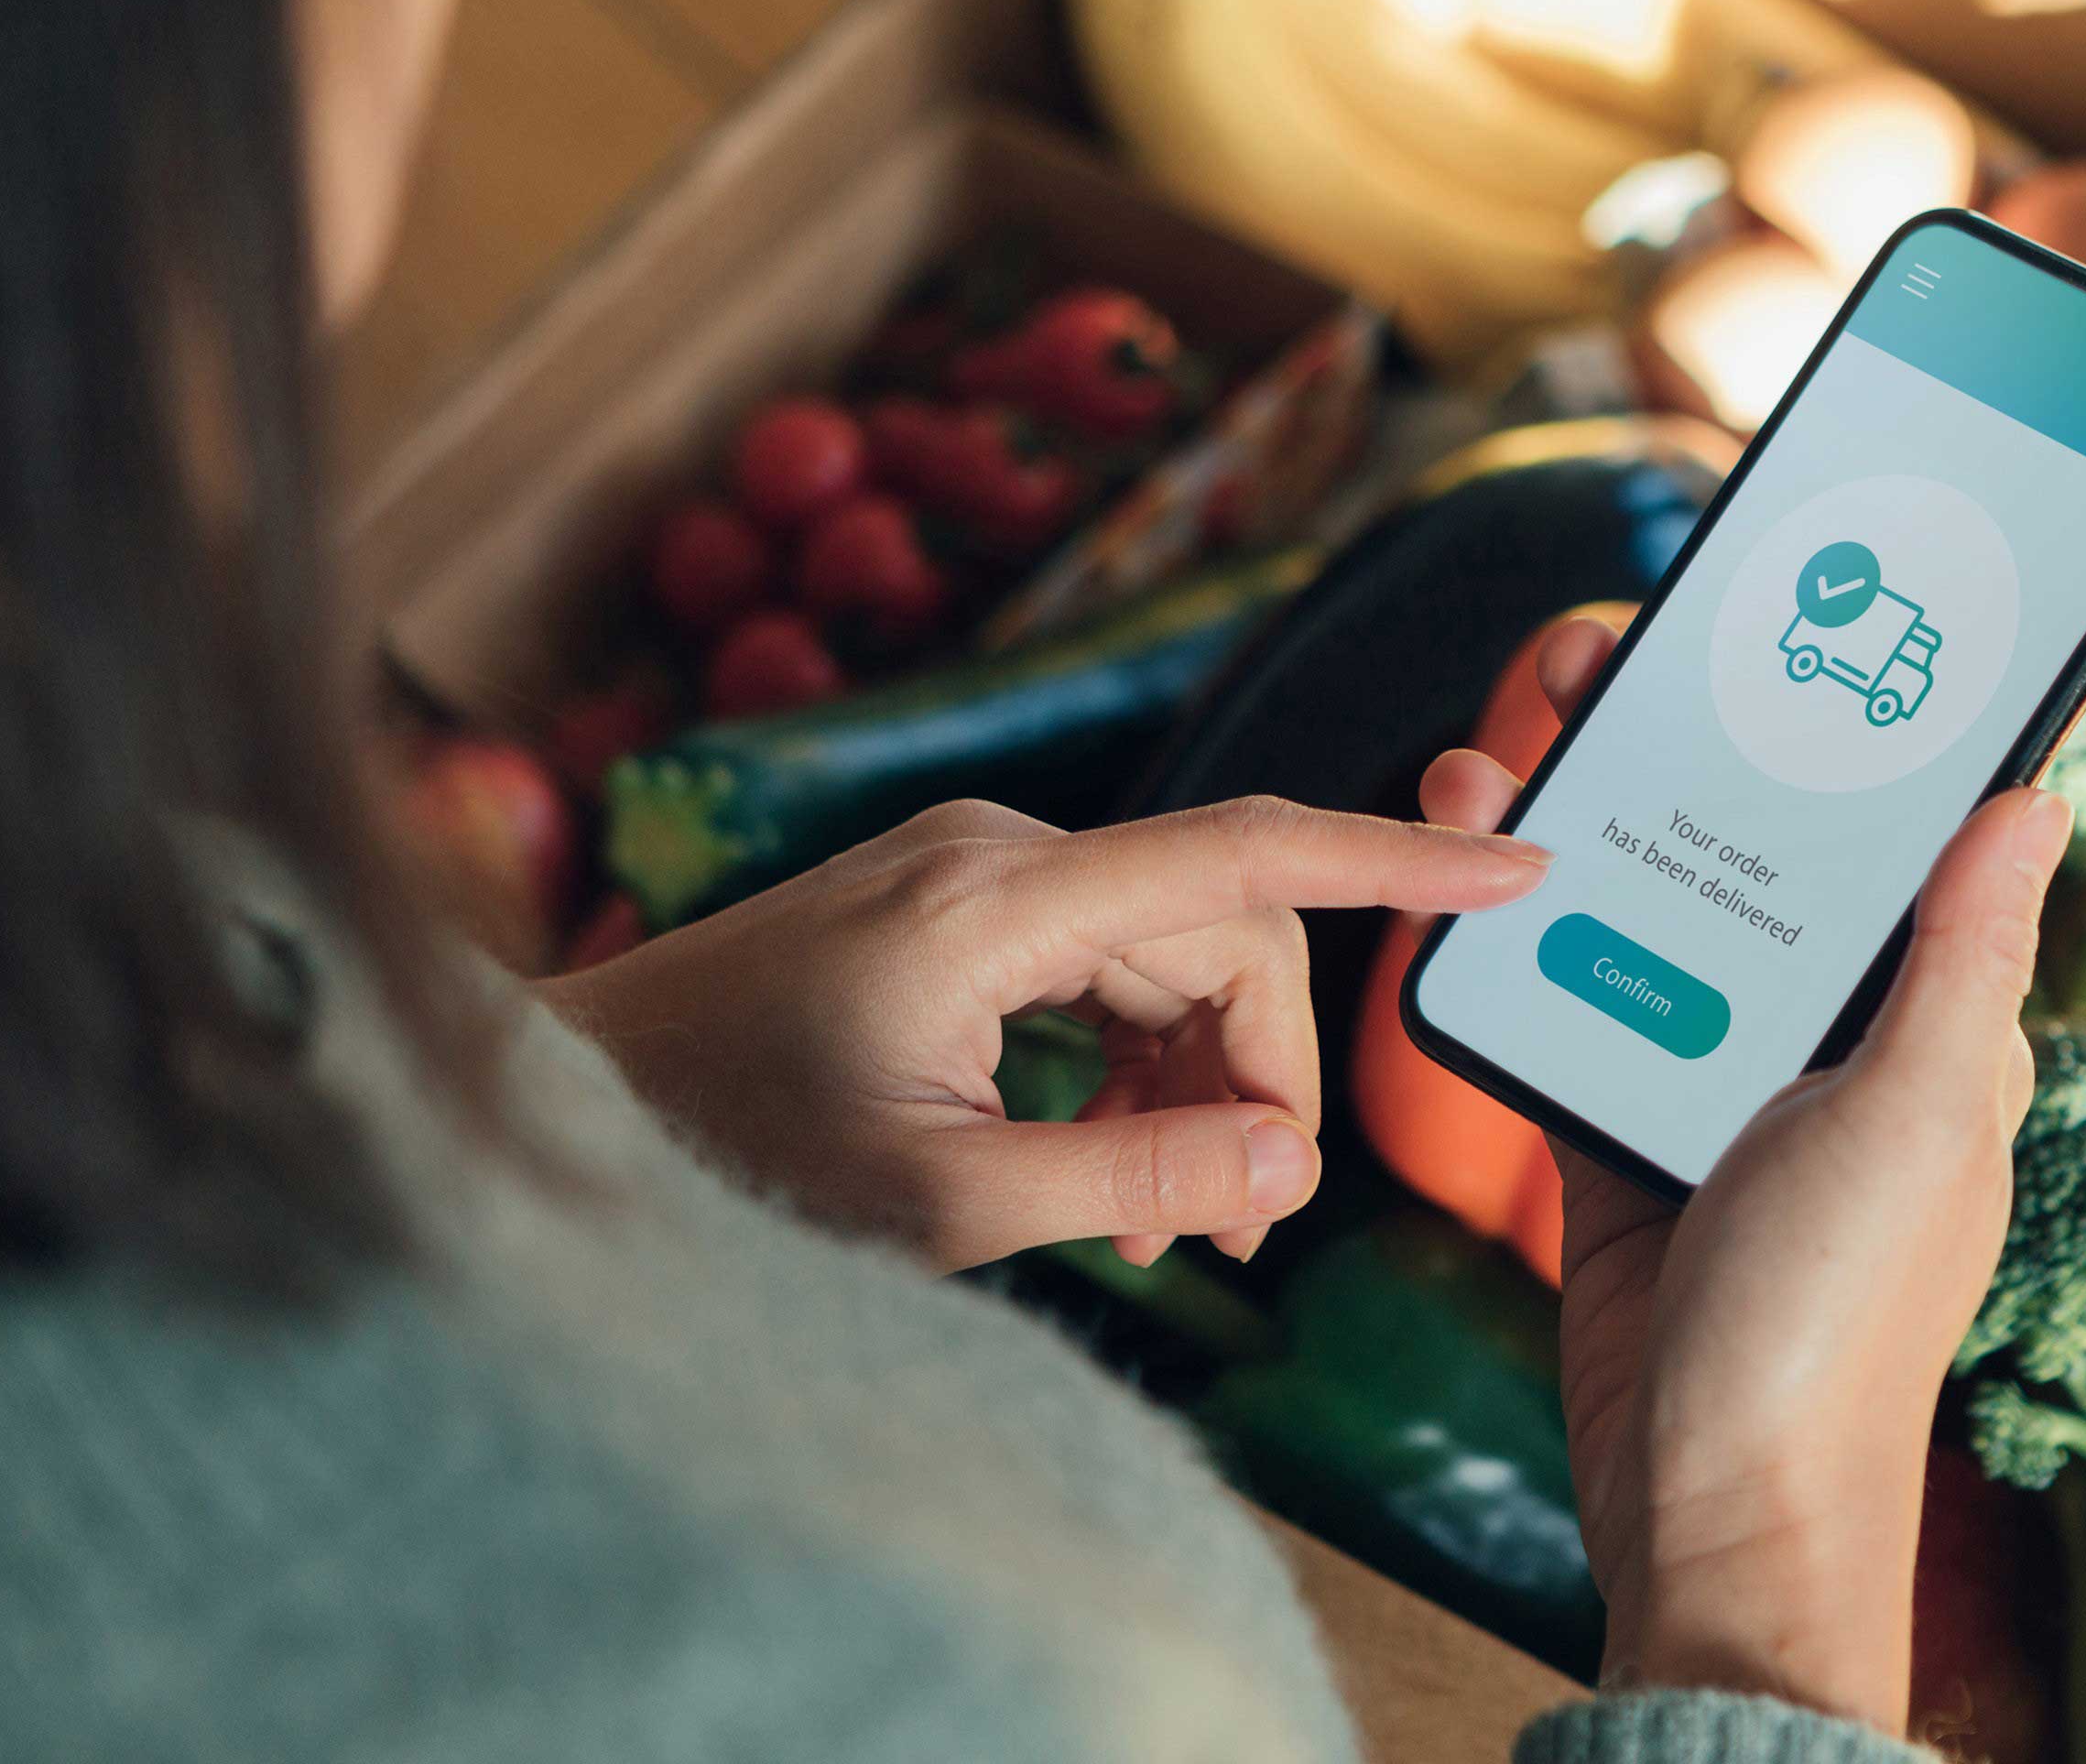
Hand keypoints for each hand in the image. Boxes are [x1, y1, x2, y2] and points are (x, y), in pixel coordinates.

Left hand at [542, 795, 1549, 1269]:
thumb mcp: (940, 1204)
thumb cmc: (724, 1162)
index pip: (1247, 853)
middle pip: (1222, 934)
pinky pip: (1105, 967)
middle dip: (1259, 1075)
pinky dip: (1135, 1062)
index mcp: (997, 900)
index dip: (1396, 860)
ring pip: (1170, 957)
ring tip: (1168, 1227)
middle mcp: (996, 856)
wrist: (568, 1115)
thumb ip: (1133, 1181)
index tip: (1517, 866)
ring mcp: (970, 872)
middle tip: (1238, 1233)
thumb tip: (1291, 1164)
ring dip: (1197, 1082)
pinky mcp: (951, 906)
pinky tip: (1109, 1168)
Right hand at [1420, 619, 2068, 1733]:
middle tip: (1595, 657)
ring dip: (1577, 830)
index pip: (1889, 844)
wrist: (1709, 1511)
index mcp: (1928, 1031)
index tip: (1765, 635)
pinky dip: (1515, 945)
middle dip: (1672, 754)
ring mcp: (1717, 1093)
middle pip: (1747, 861)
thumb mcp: (1913, 1118)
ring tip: (1498, 739)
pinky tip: (1464, 877)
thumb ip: (1958, 961)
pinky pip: (1566, 1012)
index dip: (1832, 735)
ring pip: (1645, 919)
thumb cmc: (1837, 1329)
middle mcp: (1829, 1049)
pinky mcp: (1622, 1142)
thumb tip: (2033, 799)